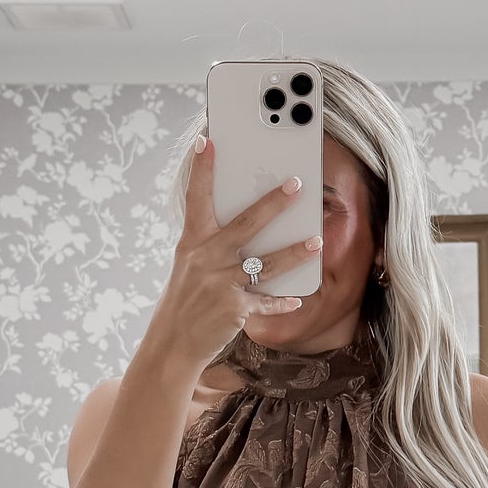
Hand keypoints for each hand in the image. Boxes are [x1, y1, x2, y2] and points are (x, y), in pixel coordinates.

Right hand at [151, 136, 322, 365]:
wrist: (171, 345)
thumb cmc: (184, 301)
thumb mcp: (189, 267)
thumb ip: (212, 245)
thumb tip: (246, 227)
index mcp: (192, 243)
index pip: (196, 199)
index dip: (201, 170)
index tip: (208, 141)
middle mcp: (206, 259)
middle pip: (245, 225)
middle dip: (273, 203)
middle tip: (296, 185)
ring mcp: (220, 285)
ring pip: (265, 264)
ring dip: (294, 252)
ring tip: (316, 241)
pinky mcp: (234, 310)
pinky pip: (265, 304)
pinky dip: (282, 302)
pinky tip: (298, 298)